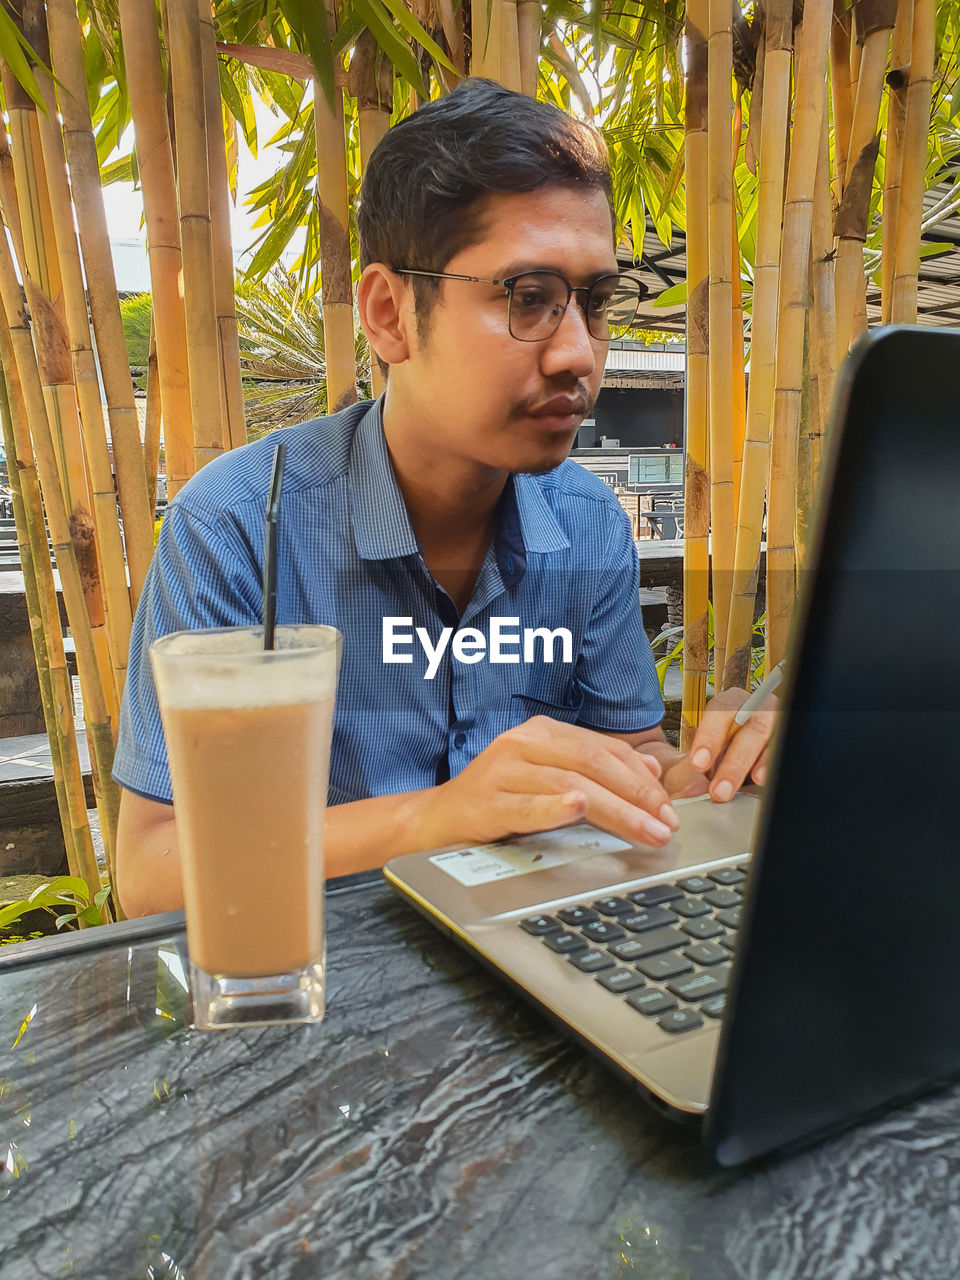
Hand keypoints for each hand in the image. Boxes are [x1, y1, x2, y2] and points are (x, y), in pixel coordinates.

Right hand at [430, 716, 680, 849]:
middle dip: (636, 795)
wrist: (438, 819)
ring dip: (613, 810)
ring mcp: (501, 771)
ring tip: (643, 830)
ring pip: (567, 784)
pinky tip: (576, 809)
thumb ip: (593, 771)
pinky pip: (525, 805)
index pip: (603, 748)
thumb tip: (650, 774)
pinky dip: (553, 808)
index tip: (669, 805)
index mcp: (542, 732)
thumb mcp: (548, 778)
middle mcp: (521, 743)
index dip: (641, 776)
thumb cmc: (498, 800)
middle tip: (665, 823)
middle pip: (591, 763)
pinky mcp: (485, 802)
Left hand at [683, 686, 776, 801]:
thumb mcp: (700, 757)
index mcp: (731, 702)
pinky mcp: (791, 740)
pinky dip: (772, 766)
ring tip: (739, 789)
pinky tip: (761, 780)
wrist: (737, 759)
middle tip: (718, 790)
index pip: (721, 710)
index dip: (709, 736)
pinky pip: (786, 751)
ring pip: (773, 739)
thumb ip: (690, 771)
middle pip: (751, 728)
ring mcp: (779, 723)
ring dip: (754, 767)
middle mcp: (758, 707)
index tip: (697, 764)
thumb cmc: (718, 753)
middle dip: (733, 762)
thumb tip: (691, 790)